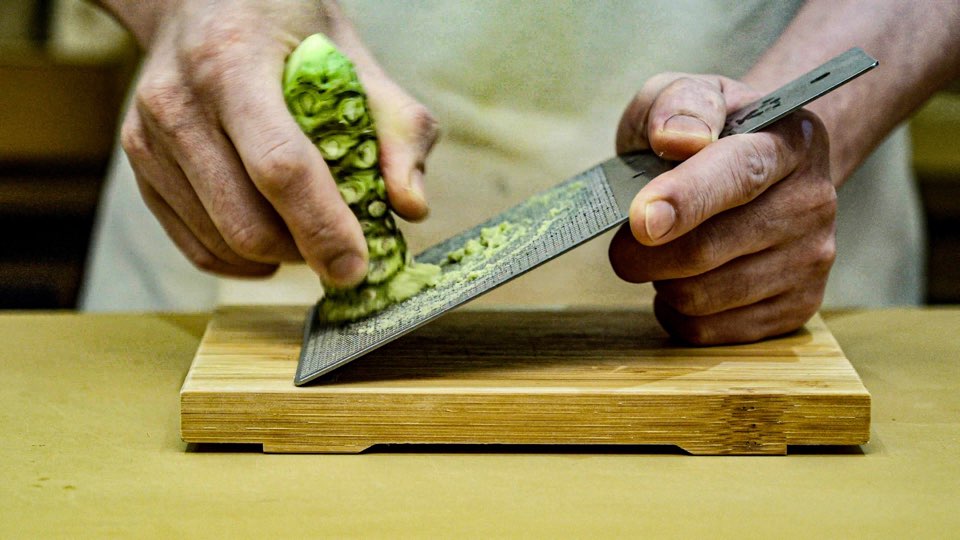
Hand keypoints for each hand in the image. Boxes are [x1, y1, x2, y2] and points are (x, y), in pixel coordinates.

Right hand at [114, 0, 437, 285]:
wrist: (199, 1)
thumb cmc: (285, 26)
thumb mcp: (351, 55)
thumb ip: (397, 125)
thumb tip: (410, 206)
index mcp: (234, 63)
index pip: (280, 166)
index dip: (322, 226)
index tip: (356, 266)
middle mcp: (179, 103)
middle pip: (245, 220)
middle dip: (304, 251)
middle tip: (340, 246)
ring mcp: (147, 138)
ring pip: (221, 243)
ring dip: (277, 257)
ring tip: (308, 232)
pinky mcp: (140, 167)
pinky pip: (195, 246)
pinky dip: (242, 262)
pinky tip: (272, 244)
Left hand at [609, 74, 836, 343]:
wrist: (753, 169)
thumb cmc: (706, 133)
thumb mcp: (684, 95)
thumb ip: (678, 104)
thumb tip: (677, 137)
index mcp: (789, 140)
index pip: (738, 175)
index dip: (686, 200)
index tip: (641, 220)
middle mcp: (813, 201)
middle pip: (707, 250)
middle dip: (643, 250)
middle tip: (626, 236)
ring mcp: (812, 259)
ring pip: (701, 297)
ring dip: (659, 280)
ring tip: (664, 251)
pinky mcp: (798, 308)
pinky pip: (707, 330)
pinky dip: (675, 311)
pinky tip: (683, 279)